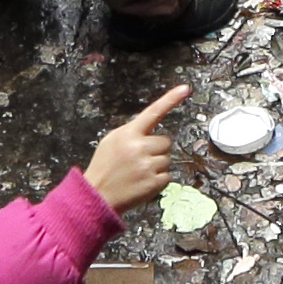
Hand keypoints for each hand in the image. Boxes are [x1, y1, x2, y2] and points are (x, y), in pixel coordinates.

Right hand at [86, 87, 188, 211]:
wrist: (97, 195)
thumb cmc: (104, 167)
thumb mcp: (111, 141)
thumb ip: (131, 132)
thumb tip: (149, 129)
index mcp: (128, 133)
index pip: (153, 112)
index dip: (171, 99)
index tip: (185, 89)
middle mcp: (140, 147)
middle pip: (165, 141)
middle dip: (157, 149)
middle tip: (140, 159)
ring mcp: (148, 165)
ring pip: (167, 159)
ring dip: (156, 165)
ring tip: (138, 172)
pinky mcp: (154, 183)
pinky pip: (167, 176)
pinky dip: (157, 180)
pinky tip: (142, 182)